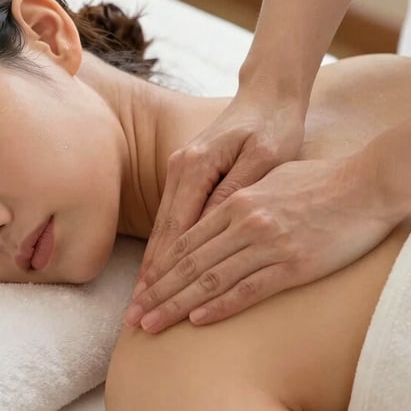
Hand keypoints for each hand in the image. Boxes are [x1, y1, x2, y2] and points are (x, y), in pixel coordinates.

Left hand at [125, 155, 396, 332]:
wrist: (368, 185)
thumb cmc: (320, 181)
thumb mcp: (270, 180)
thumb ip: (240, 199)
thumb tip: (219, 216)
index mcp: (236, 201)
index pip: (186, 240)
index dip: (160, 267)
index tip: (141, 289)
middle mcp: (245, 222)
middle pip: (190, 263)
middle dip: (157, 292)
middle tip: (133, 316)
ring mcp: (268, 244)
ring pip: (211, 279)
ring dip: (177, 305)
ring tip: (151, 325)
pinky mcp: (293, 265)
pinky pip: (248, 290)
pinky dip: (219, 306)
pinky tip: (196, 321)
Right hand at [133, 88, 305, 297]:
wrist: (267, 95)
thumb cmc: (274, 125)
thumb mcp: (265, 157)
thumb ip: (236, 191)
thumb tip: (211, 229)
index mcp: (197, 167)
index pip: (176, 230)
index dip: (164, 270)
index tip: (153, 302)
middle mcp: (181, 170)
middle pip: (162, 234)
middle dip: (150, 278)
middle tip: (136, 315)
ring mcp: (180, 171)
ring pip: (162, 228)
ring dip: (153, 266)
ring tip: (143, 300)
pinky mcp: (188, 175)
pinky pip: (171, 218)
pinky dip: (163, 247)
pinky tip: (158, 270)